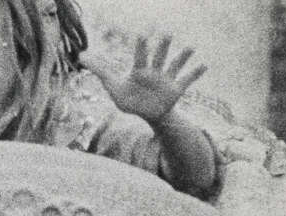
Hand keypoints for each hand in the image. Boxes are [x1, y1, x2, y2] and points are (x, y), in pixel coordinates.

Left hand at [82, 36, 206, 123]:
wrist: (146, 113)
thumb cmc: (129, 97)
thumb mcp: (112, 85)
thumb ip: (99, 70)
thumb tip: (80, 57)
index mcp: (139, 71)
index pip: (139, 57)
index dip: (140, 47)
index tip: (141, 34)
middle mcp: (154, 72)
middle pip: (159, 57)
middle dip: (163, 47)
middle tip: (167, 32)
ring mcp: (166, 80)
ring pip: (174, 66)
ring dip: (182, 57)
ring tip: (190, 47)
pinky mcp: (175, 90)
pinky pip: (187, 81)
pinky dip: (195, 74)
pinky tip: (204, 65)